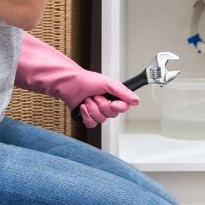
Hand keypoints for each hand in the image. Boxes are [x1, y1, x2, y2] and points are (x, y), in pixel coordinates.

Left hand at [15, 32, 138, 127]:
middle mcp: (106, 104)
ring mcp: (97, 111)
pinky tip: (82, 108)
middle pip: (112, 115)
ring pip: (101, 120)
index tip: (112, 101)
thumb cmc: (86, 80)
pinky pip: (92, 124)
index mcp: (113, 96)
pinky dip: (86, 116)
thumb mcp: (108, 83)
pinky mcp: (87, 117)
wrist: (68, 84)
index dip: (118, 106)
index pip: (124, 107)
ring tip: (87, 100)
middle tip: (95, 96)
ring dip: (92, 109)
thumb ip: (123, 92)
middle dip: (101, 105)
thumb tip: (136, 100)